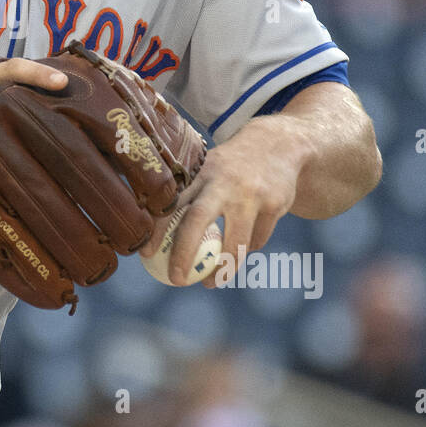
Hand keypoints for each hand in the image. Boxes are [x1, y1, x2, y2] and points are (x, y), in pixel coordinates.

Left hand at [152, 116, 309, 285]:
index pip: (173, 202)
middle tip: (176, 279)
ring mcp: (251, 193)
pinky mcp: (275, 204)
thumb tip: (153, 232)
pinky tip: (242, 250)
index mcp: (200, 173)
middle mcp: (223, 181)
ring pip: (235, 242)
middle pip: (198, 219)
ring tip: (211, 282)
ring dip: (223, 268)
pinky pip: (257, 240)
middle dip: (185, 253)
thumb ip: (188, 193)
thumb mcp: (208, 168)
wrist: (279, 144)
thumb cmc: (230, 166)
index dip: (158, 229)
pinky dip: (248, 250)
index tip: (146, 254)